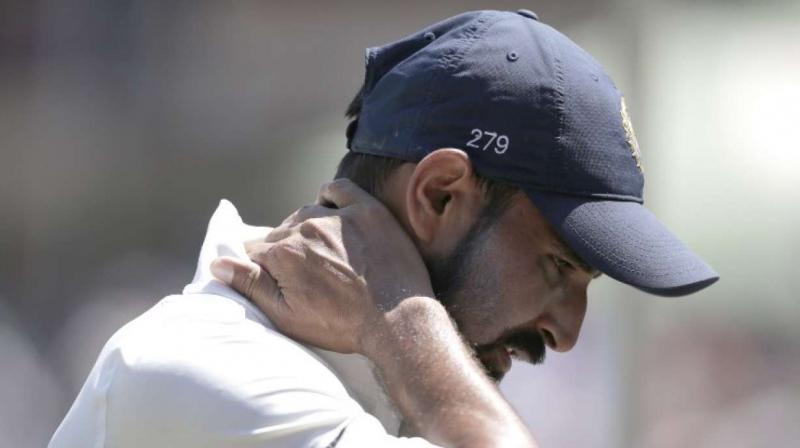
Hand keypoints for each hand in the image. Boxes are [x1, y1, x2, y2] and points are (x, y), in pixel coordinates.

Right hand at [211, 179, 433, 354]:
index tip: (271, 277)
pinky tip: (331, 210)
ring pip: (305, 212)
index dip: (259, 266)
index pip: (254, 250)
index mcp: (282, 253)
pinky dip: (330, 197)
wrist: (396, 319)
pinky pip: (339, 189)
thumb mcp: (287, 316)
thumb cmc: (341, 324)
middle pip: (280, 232)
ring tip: (319, 251)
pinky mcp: (367, 210)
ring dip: (305, 228)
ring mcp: (338, 216)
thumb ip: (251, 285)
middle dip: (283, 250)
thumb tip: (217, 263)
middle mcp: (305, 228)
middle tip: (301, 272)